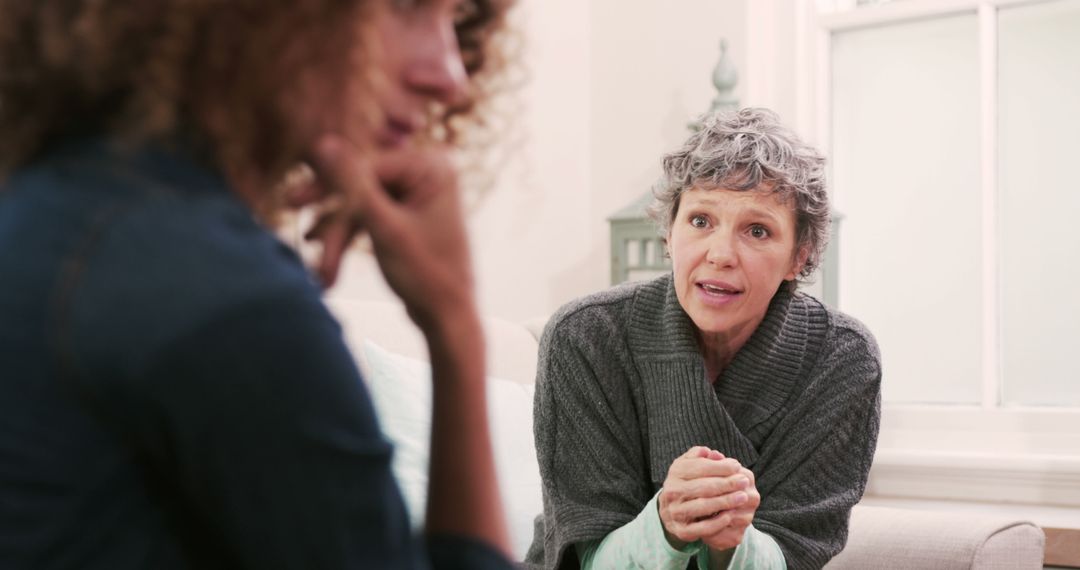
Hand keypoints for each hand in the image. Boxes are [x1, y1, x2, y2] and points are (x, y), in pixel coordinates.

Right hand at [304, 134, 474, 333]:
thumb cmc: (426, 274)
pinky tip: (327, 261)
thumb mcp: (385, 228)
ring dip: (338, 234)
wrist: (448, 318)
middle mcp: (427, 172)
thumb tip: (322, 142)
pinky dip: (349, 237)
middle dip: (332, 214)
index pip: (367, 166)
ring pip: (361, 204)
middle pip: (362, 183)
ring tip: (319, 266)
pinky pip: (368, 216)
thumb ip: (353, 186)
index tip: (292, 201)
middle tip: (290, 215)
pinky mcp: (406, 212)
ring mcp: (417, 192)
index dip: (327, 185)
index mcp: (432, 167)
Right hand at [658, 447, 755, 549]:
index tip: (737, 466)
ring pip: (703, 506)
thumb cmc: (687, 483)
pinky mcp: (682, 530)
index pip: (699, 467)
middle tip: (745, 481)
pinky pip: (702, 527)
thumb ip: (700, 457)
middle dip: (727, 483)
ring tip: (743, 497)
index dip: (719, 466)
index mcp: (675, 473)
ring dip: (726, 501)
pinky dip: (717, 522)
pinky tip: (731, 515)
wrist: (670, 511)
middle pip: (703, 487)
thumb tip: (714, 454)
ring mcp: (675, 512)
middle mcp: (672, 492)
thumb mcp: (689, 466)